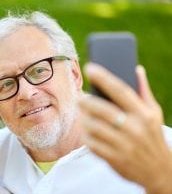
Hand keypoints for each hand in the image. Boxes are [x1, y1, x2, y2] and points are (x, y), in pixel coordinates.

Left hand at [79, 63, 171, 193]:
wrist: (159, 170)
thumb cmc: (152, 136)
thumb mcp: (154, 113)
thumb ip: (143, 91)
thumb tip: (136, 68)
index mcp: (144, 114)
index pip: (121, 90)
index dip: (103, 77)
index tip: (89, 68)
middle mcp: (134, 128)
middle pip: (102, 109)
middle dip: (86, 102)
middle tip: (80, 98)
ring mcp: (124, 145)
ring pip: (94, 127)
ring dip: (84, 119)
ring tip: (83, 115)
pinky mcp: (115, 158)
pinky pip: (92, 144)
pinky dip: (86, 136)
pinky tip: (87, 132)